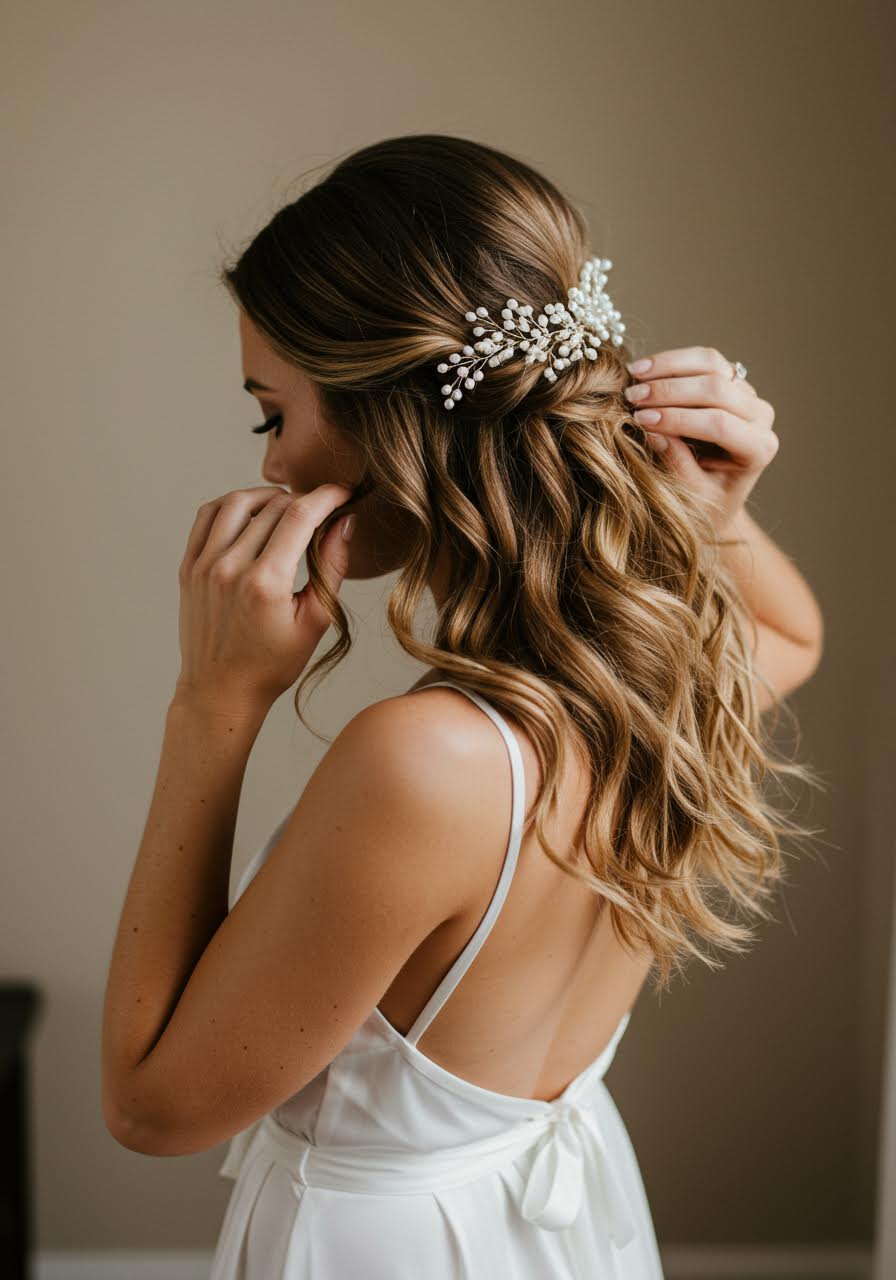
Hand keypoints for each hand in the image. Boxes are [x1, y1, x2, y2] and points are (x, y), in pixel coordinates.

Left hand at [175, 483, 354, 713]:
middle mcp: (229, 568)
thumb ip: (332, 568)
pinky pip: (208, 516)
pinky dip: (232, 505)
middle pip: (272, 507)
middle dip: (303, 500)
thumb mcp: (314, 622)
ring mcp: (204, 566)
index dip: (326, 497)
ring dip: (267, 496)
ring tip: (286, 507)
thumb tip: (344, 523)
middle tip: (321, 511)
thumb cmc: (271, 665)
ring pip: (237, 502)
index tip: (342, 493)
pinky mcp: (188, 567)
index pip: (299, 516)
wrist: (220, 690)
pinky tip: (251, 515)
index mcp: (265, 583)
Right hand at [625, 345, 778, 532]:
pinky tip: (642, 368)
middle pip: (717, 389)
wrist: (714, 496)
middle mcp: (760, 417)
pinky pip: (704, 359)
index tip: (641, 420)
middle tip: (632, 398)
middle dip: (670, 391)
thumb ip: (677, 465)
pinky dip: (671, 360)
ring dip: (669, 367)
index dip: (678, 418)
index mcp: (758, 448)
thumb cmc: (704, 505)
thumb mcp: (691, 497)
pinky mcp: (730, 380)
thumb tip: (652, 432)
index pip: (719, 424)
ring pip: (712, 364)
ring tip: (634, 376)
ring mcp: (747, 394)